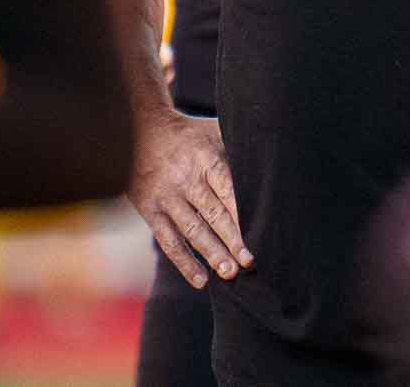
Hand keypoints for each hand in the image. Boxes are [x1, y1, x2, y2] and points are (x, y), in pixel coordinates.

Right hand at [129, 107, 250, 287]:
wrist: (138, 129)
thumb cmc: (187, 133)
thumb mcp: (213, 130)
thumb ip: (237, 150)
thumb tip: (272, 166)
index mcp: (205, 157)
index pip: (227, 188)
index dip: (242, 212)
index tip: (259, 232)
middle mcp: (185, 178)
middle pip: (213, 213)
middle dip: (232, 239)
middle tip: (248, 262)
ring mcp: (166, 196)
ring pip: (192, 230)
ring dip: (212, 254)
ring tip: (229, 273)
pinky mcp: (150, 210)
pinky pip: (168, 240)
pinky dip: (184, 262)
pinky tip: (201, 280)